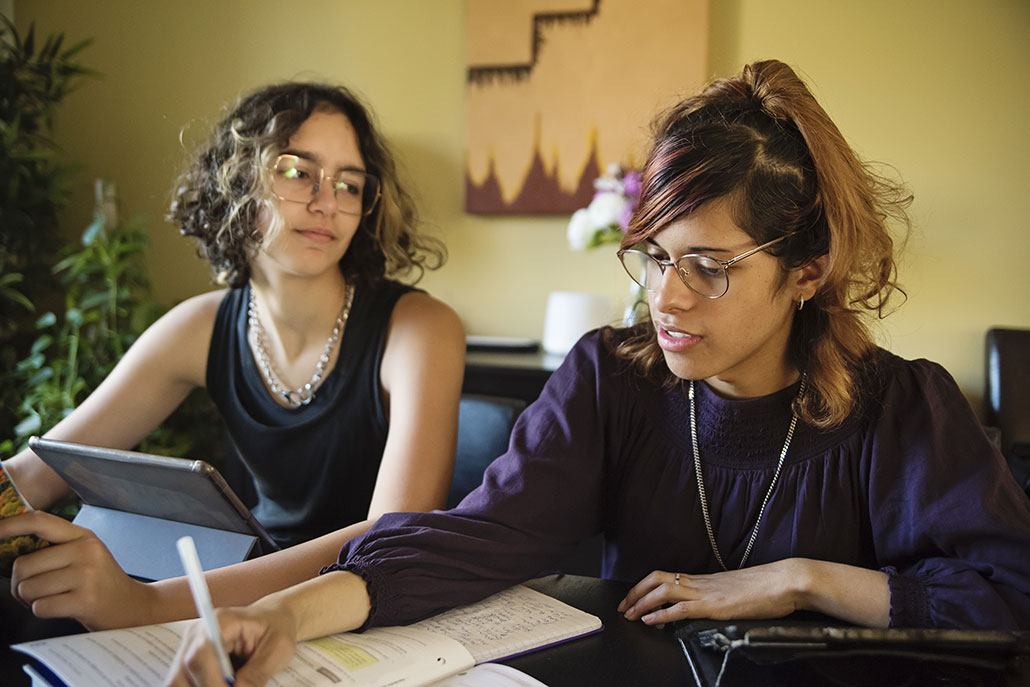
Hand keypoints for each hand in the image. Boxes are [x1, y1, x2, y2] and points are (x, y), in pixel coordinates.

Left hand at [1, 510, 156, 629]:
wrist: (133, 607)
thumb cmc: (101, 583)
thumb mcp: (85, 555)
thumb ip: (56, 548)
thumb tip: (12, 551)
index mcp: (82, 536)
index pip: (38, 521)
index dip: (9, 525)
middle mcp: (86, 551)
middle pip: (23, 565)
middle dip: (20, 584)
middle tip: (38, 591)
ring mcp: (87, 575)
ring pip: (28, 588)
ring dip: (32, 600)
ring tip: (53, 599)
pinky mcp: (85, 600)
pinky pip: (40, 607)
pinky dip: (44, 612)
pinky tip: (62, 608)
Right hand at [165, 604, 298, 686]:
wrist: (273, 619)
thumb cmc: (277, 628)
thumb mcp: (279, 648)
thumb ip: (257, 673)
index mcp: (220, 622)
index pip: (200, 655)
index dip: (210, 682)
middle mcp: (197, 634)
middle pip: (181, 673)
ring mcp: (189, 648)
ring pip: (179, 682)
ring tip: (227, 685)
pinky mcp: (189, 662)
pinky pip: (185, 683)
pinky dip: (202, 686)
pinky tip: (222, 685)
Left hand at [617, 559, 803, 625]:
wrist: (785, 581)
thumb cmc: (767, 587)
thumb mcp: (736, 591)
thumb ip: (720, 596)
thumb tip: (712, 606)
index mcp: (705, 579)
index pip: (666, 576)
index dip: (645, 586)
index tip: (633, 598)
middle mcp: (701, 582)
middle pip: (657, 578)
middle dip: (636, 592)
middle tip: (623, 606)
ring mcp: (706, 592)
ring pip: (663, 590)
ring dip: (642, 602)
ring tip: (630, 614)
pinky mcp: (714, 605)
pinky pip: (681, 608)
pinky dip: (662, 614)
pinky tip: (651, 621)